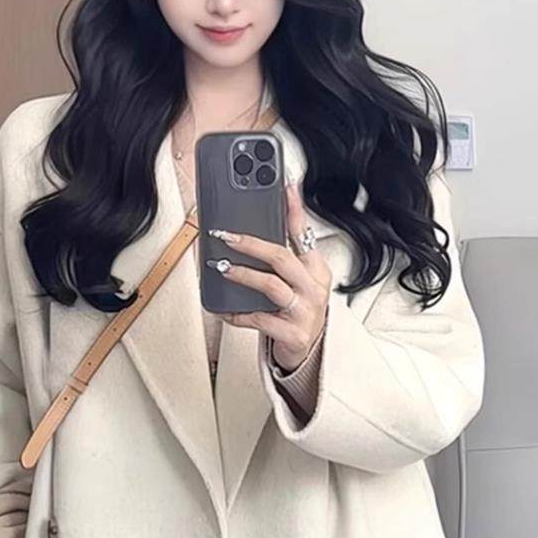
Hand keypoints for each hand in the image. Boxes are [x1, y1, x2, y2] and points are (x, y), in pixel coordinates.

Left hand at [211, 181, 331, 371]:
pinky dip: (238, 314)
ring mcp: (305, 311)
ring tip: (222, 267)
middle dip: (251, 244)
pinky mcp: (293, 334)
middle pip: (282, 258)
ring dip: (243, 275)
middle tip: (226, 235)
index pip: (304, 233)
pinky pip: (260, 319)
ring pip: (271, 286)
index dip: (294, 209)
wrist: (307, 352)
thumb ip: (280, 259)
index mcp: (316, 269)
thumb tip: (244, 232)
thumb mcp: (296, 281)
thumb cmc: (296, 310)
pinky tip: (223, 309)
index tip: (284, 186)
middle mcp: (313, 288)